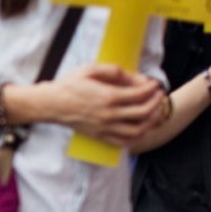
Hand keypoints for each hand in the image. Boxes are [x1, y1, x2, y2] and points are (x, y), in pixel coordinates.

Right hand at [51, 64, 165, 146]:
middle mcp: (109, 115)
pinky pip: (125, 142)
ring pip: (138, 130)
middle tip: (158, 95)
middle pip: (143, 112)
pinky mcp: (100, 136)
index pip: (139, 94)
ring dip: (151, 121)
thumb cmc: (69, 86)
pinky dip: (137, 136)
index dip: (151, 88)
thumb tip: (133, 77)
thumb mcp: (90, 70)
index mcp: (108, 97)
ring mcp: (105, 128)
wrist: (52, 105)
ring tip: (154, 112)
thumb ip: (113, 71)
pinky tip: (141, 128)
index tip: (154, 84)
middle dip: (156, 103)